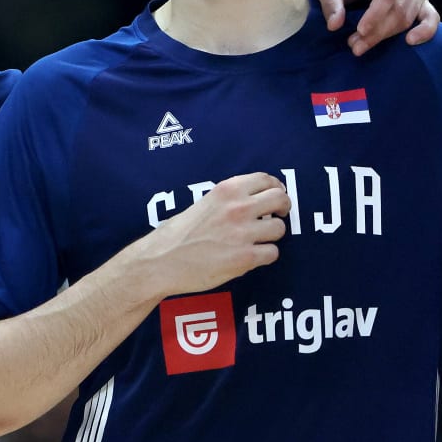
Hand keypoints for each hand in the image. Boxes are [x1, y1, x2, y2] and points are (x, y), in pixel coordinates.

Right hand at [134, 172, 287, 297]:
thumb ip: (228, 200)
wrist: (159, 261)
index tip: (275, 195)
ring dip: (271, 235)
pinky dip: (264, 256)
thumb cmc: (176, 236)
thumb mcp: (202, 204)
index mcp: (226, 191)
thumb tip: (254, 202)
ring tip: (257, 240)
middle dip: (282, 208)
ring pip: (279, 229)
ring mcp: (243, 233)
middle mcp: (238, 208)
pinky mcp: (245, 258)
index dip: (275, 188)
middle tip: (276, 216)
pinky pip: (272, 253)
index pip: (266, 180)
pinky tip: (250, 257)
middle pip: (280, 199)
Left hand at [308, 0, 438, 55]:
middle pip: (398, 9)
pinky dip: (426, 31)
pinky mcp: (420, 3)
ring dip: (385, 36)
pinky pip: (431, 17)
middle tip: (354, 46)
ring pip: (407, 19)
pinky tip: (411, 42)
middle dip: (377, 31)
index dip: (375, 15)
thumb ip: (331, 4)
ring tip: (359, 47)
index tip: (359, 31)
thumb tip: (335, 25)